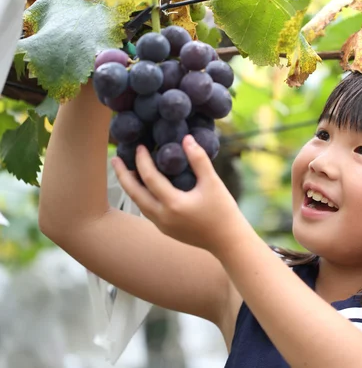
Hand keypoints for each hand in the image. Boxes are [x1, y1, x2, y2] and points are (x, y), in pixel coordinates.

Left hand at [112, 135, 247, 253]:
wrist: (228, 241)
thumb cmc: (223, 211)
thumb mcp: (213, 183)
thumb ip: (199, 159)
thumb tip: (186, 138)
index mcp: (173, 204)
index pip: (149, 178)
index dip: (142, 160)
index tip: (141, 147)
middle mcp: (162, 216)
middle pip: (134, 193)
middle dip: (122, 175)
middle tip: (115, 159)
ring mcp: (162, 225)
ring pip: (139, 203)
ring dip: (130, 187)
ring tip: (126, 172)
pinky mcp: (166, 230)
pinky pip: (147, 210)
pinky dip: (141, 196)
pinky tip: (144, 188)